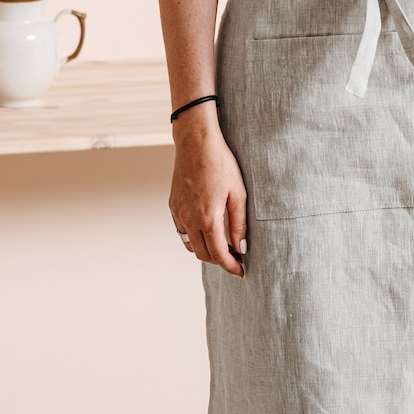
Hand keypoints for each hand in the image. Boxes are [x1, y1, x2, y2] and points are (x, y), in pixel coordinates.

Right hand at [169, 109, 246, 277]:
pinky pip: (181, 232)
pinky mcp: (172, 206)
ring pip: (190, 246)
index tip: (241, 271)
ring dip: (205, 251)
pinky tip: (206, 231)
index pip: (219, 254)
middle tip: (235, 258)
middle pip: (203, 255)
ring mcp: (178, 214)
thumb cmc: (220, 164)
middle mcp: (189, 219)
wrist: (196, 143)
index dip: (231, 266)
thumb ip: (239, 224)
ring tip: (222, 246)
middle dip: (220, 261)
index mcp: (208, 218)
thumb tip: (241, 247)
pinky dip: (194, 238)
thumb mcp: (238, 193)